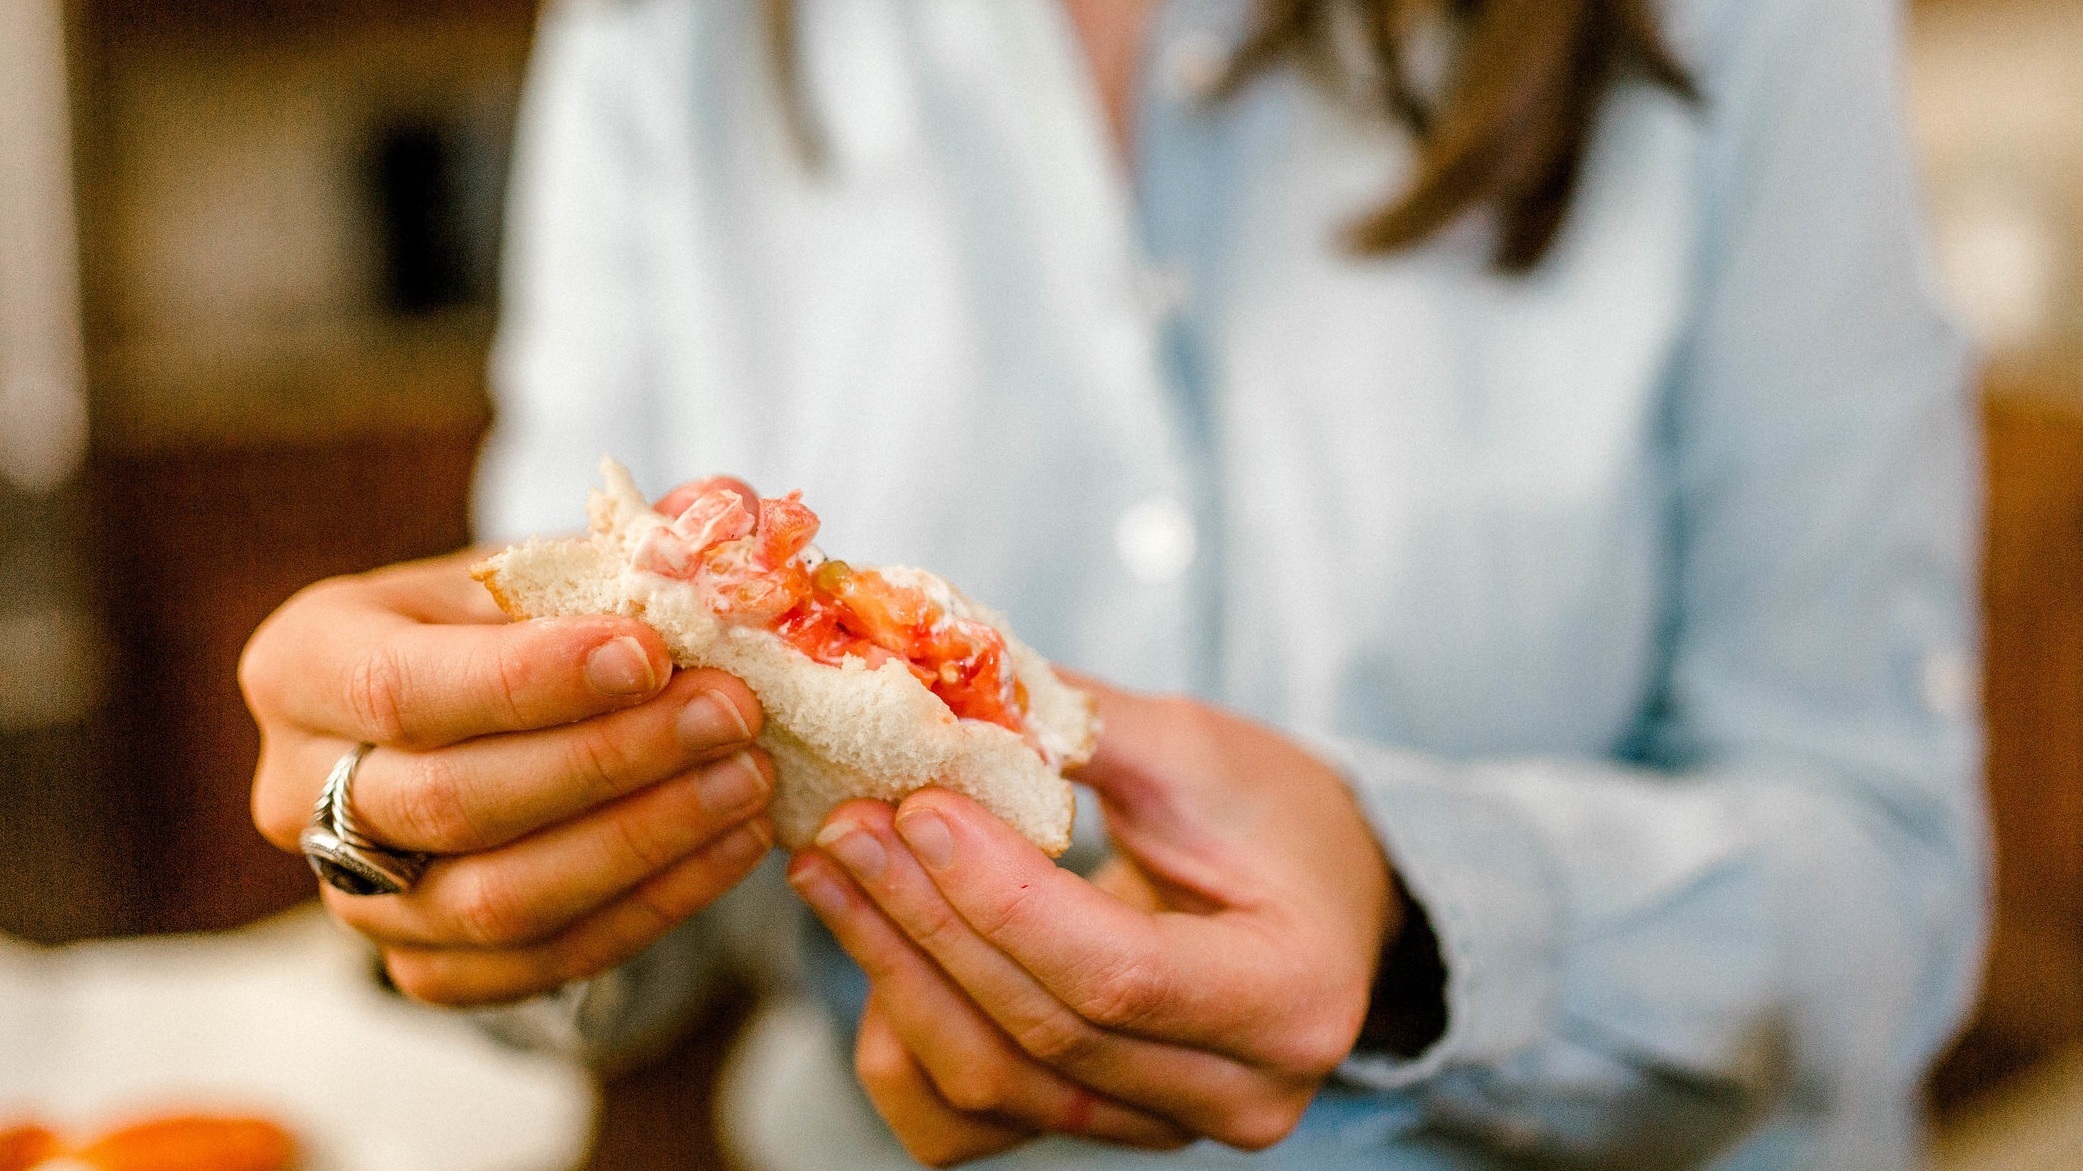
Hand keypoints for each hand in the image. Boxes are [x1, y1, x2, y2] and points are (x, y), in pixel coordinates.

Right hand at [243, 550, 773, 1004]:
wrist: (486, 713)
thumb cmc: (507, 622)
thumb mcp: (530, 571)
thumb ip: (602, 573)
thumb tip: (701, 572)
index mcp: (303, 664)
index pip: (402, 688)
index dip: (530, 679)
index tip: (651, 654)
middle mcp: (297, 792)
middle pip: (452, 802)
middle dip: (610, 760)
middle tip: (732, 715)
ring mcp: (353, 895)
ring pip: (496, 902)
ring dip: (643, 842)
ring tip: (748, 781)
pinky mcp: (423, 966)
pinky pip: (540, 962)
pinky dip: (651, 908)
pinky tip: (734, 846)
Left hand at [786, 681, 1397, 1164]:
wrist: (1320, 894)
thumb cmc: (1273, 813)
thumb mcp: (1199, 749)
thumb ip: (1079, 728)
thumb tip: (943, 692)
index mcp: (1293, 995)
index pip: (1120, 973)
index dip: (1001, 896)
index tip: (918, 807)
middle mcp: (1241, 1092)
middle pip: (1044, 1032)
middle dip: (926, 923)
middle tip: (845, 829)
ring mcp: (1167, 1128)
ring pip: (993, 1086)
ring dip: (896, 977)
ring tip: (833, 874)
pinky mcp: (1103, 1129)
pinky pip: (971, 1124)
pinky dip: (906, 1045)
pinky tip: (876, 947)